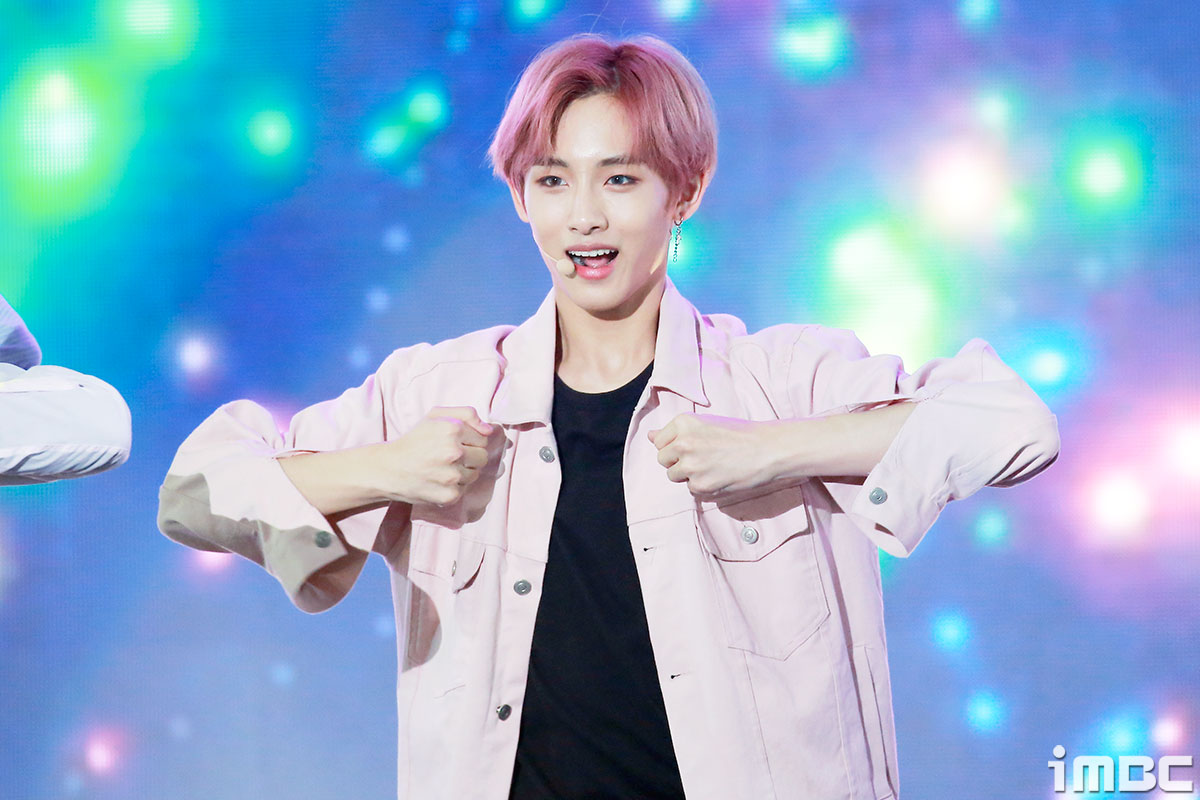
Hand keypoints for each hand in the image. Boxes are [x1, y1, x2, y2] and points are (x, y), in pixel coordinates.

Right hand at [378, 406, 503, 506]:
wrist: (389, 469)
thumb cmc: (414, 440)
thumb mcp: (436, 416)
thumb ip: (466, 414)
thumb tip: (489, 430)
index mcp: (452, 429)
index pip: (483, 438)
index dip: (470, 441)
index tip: (454, 443)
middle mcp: (454, 452)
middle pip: (483, 457)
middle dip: (470, 457)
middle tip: (450, 457)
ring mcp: (452, 475)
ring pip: (475, 474)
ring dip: (463, 472)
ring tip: (442, 469)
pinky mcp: (450, 495)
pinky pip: (464, 490)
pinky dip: (454, 487)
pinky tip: (438, 481)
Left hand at [647, 414, 777, 496]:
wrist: (767, 450)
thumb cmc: (740, 434)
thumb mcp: (706, 423)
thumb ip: (675, 432)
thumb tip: (649, 435)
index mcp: (683, 423)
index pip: (659, 441)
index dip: (674, 446)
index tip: (692, 446)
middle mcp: (682, 442)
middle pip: (663, 460)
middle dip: (678, 462)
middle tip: (703, 457)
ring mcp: (690, 465)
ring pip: (674, 476)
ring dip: (688, 475)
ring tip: (711, 466)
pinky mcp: (700, 485)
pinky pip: (691, 489)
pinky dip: (702, 486)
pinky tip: (719, 475)